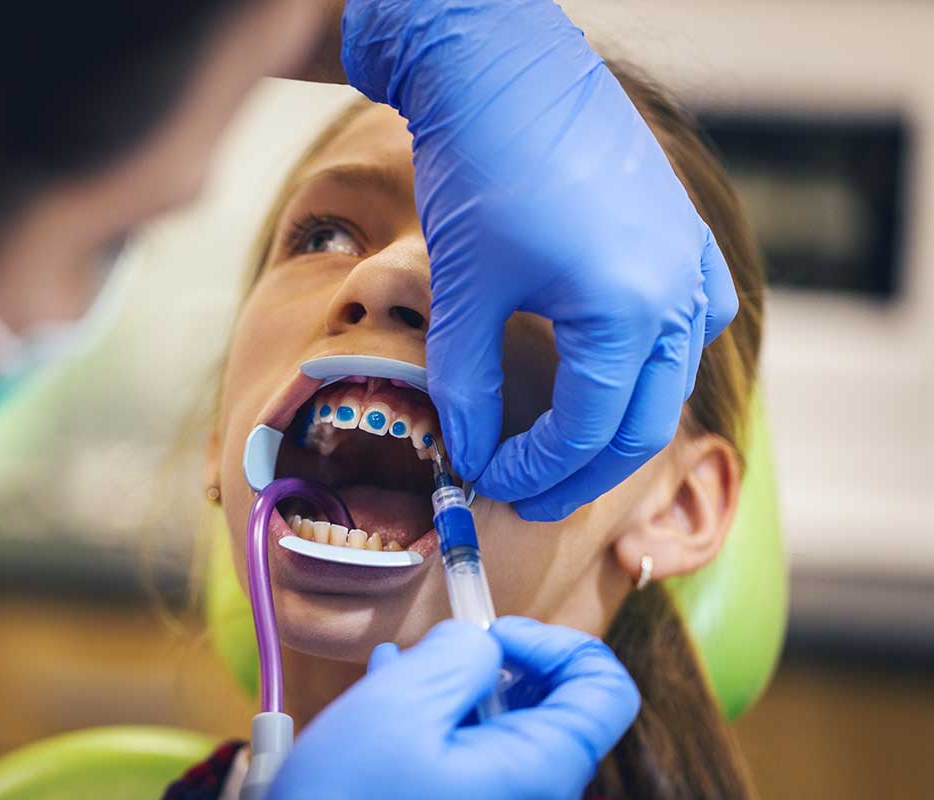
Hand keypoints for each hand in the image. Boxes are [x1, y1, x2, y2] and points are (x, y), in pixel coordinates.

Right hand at [267, 618, 638, 799]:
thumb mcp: (399, 706)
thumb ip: (456, 655)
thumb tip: (477, 645)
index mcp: (538, 771)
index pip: (605, 688)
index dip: (558, 643)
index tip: (494, 636)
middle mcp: (532, 796)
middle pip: (550, 705)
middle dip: (491, 665)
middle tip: (434, 656)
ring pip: (501, 730)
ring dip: (452, 690)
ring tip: (395, 675)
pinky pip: (470, 758)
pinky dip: (437, 722)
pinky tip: (388, 699)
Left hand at [342, 0, 737, 519]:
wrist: (504, 71)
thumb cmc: (480, 170)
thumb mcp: (464, 291)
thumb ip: (464, 385)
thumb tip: (466, 453)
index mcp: (629, 313)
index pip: (588, 433)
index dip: (535, 471)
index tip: (486, 481)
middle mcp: (678, 294)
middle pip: (641, 422)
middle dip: (581, 470)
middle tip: (528, 494)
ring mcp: (691, 262)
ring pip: (671, 381)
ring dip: (619, 425)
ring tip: (564, 450)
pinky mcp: (684, 236)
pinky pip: (692, 324)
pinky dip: (655, 365)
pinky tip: (618, 372)